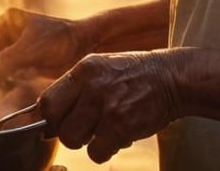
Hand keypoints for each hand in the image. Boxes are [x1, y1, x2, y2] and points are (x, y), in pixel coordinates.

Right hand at [0, 8, 87, 85]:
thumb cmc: (61, 40)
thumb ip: (6, 59)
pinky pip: (6, 70)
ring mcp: (17, 46)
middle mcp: (10, 32)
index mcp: (8, 20)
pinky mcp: (25, 60)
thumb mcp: (31, 49)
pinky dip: (3, 78)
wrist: (87, 46)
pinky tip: (6, 86)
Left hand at [38, 51, 181, 162]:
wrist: (172, 78)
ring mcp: (106, 105)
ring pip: (73, 140)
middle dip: (67, 132)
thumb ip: (77, 88)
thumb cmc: (135, 76)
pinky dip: (104, 151)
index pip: (47, 100)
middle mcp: (91, 85)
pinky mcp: (121, 124)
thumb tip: (49, 117)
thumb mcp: (101, 69)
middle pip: (56, 124)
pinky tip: (117, 139)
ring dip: (86, 143)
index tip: (56, 124)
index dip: (49, 118)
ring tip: (104, 132)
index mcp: (83, 70)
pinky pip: (96, 152)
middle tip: (84, 131)